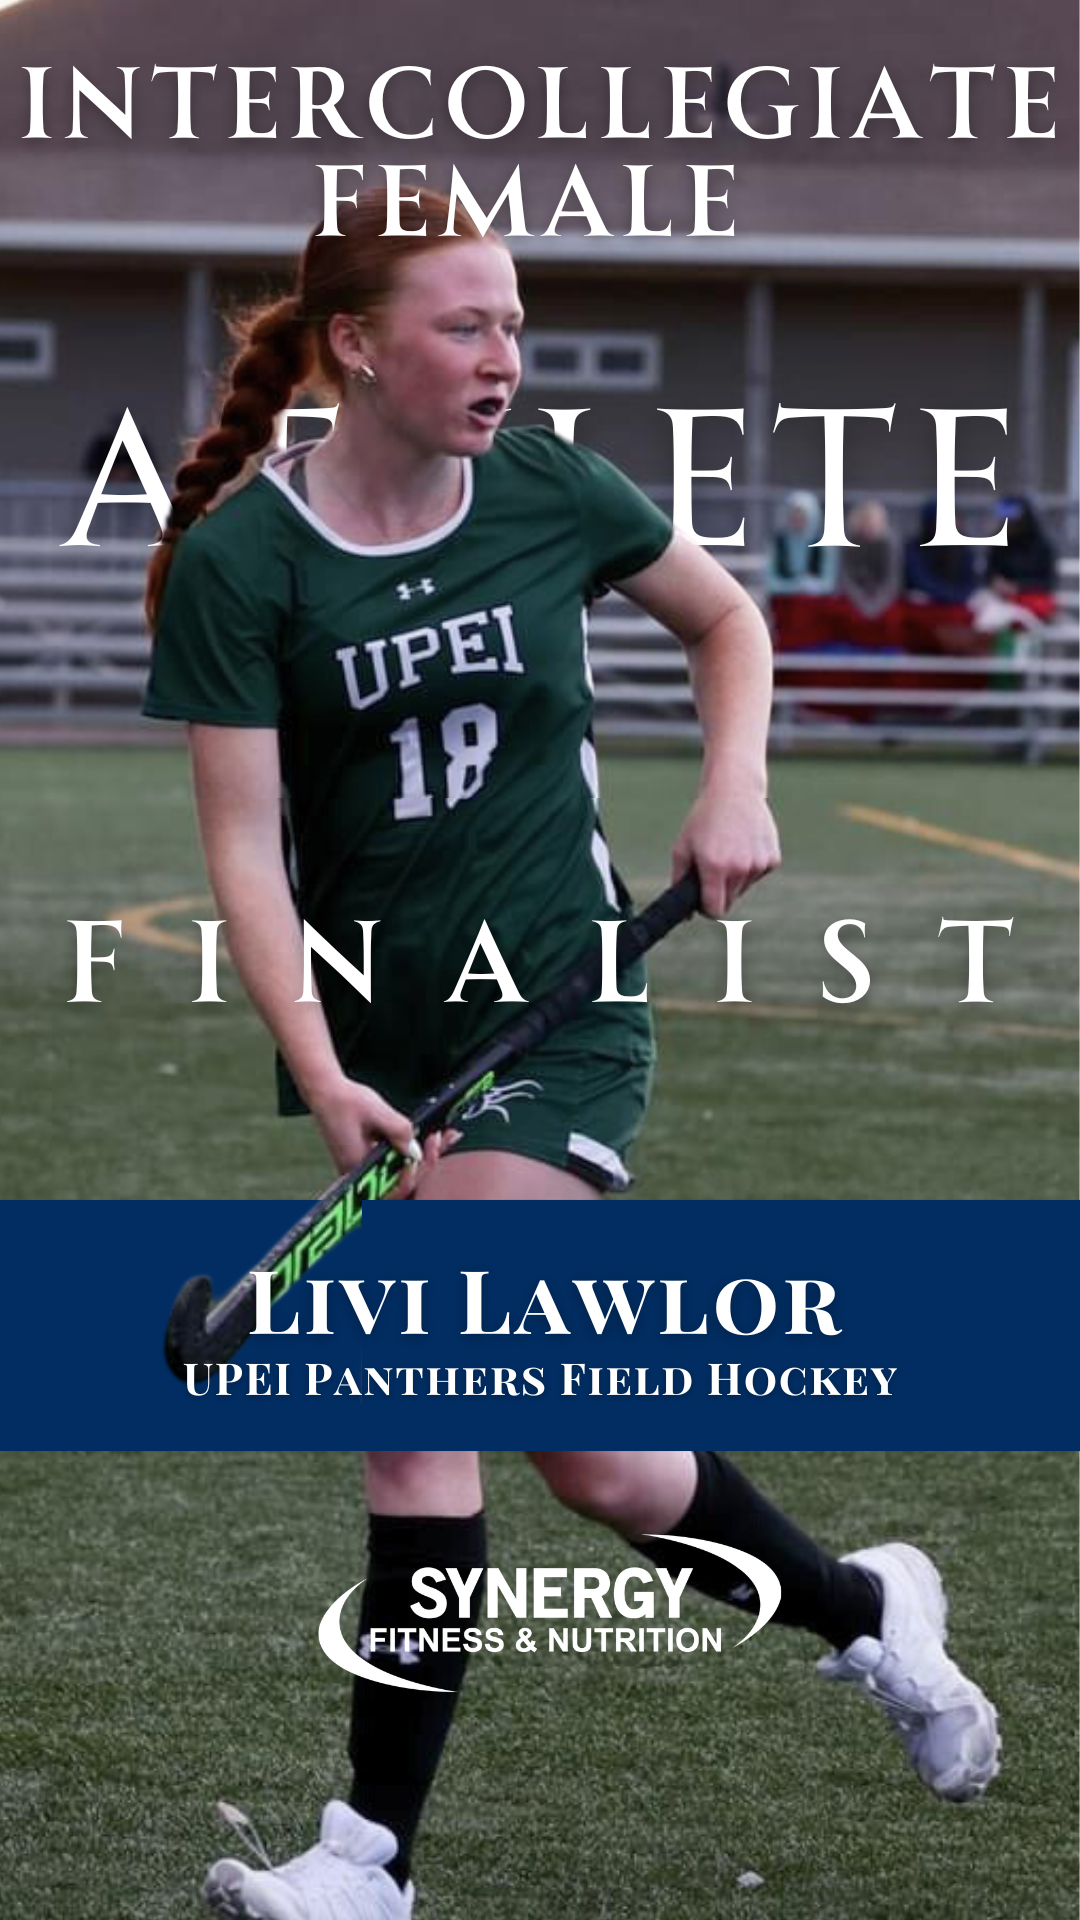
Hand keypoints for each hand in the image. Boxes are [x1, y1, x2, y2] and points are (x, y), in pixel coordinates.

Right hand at [308, 1073, 459, 1195]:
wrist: (325, 1092)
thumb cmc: (344, 1100)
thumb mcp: (376, 1111)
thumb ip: (398, 1131)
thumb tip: (416, 1151)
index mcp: (359, 1167)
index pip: (396, 1186)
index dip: (418, 1172)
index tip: (430, 1151)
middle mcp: (361, 1174)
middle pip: (403, 1182)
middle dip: (428, 1163)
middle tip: (446, 1139)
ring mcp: (365, 1169)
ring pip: (401, 1173)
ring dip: (424, 1157)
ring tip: (445, 1137)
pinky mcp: (369, 1160)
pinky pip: (395, 1163)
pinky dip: (412, 1152)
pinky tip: (429, 1139)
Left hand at [672, 778, 780, 917]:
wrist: (735, 789)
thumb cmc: (704, 819)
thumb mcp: (682, 847)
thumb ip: (679, 881)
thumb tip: (685, 915)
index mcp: (715, 867)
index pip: (715, 910)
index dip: (706, 909)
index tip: (702, 901)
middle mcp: (739, 868)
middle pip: (729, 902)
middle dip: (719, 892)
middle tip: (713, 867)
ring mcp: (759, 863)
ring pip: (743, 889)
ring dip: (734, 878)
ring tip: (729, 849)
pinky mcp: (773, 858)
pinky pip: (757, 875)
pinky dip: (750, 867)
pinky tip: (744, 845)